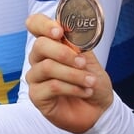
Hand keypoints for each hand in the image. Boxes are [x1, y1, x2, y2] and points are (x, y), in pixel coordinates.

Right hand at [24, 13, 113, 133]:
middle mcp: (39, 59)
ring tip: (90, 82)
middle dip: (64, 53)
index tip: (59, 32)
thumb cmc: (92, 81)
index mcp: (51, 44)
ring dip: (73, 74)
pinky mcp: (37, 96)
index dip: (43, 25)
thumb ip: (78, 45)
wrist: (99, 108)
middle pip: (40, 46)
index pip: (35, 24)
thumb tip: (70, 33)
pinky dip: (72, 88)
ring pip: (47, 67)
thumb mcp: (90, 59)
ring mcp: (36, 77)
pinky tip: (84, 92)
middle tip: (82, 63)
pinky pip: (52, 86)